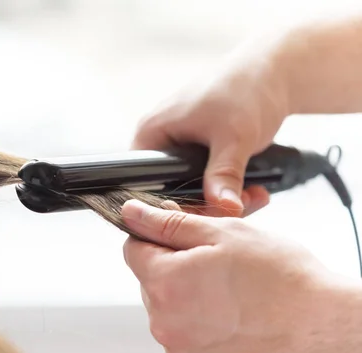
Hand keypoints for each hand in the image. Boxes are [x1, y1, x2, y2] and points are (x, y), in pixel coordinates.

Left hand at [121, 199, 361, 352]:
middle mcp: (165, 324)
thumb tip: (132, 215)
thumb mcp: (223, 233)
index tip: (181, 242)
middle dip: (175, 272)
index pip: (133, 250)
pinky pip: (186, 347)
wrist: (323, 328)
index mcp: (165, 282)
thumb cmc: (282, 280)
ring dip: (188, 304)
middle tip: (216, 269)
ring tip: (230, 299)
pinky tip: (231, 325)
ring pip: (168, 316)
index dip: (156, 239)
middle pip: (151, 285)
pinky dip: (201, 335)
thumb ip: (167, 224)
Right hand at [132, 51, 289, 216]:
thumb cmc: (246, 90)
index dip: (168, 205)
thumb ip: (225, 176)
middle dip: (203, 204)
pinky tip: (249, 190)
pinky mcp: (196, 150)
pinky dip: (224, 188)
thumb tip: (224, 211)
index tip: (200, 217)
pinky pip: (203, 179)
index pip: (141, 185)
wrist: (274, 72)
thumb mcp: (234, 137)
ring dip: (218, 198)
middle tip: (237, 209)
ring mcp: (177, 145)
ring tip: (252, 197)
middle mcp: (158, 140)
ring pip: (190, 187)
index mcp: (150, 133)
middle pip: (168, 190)